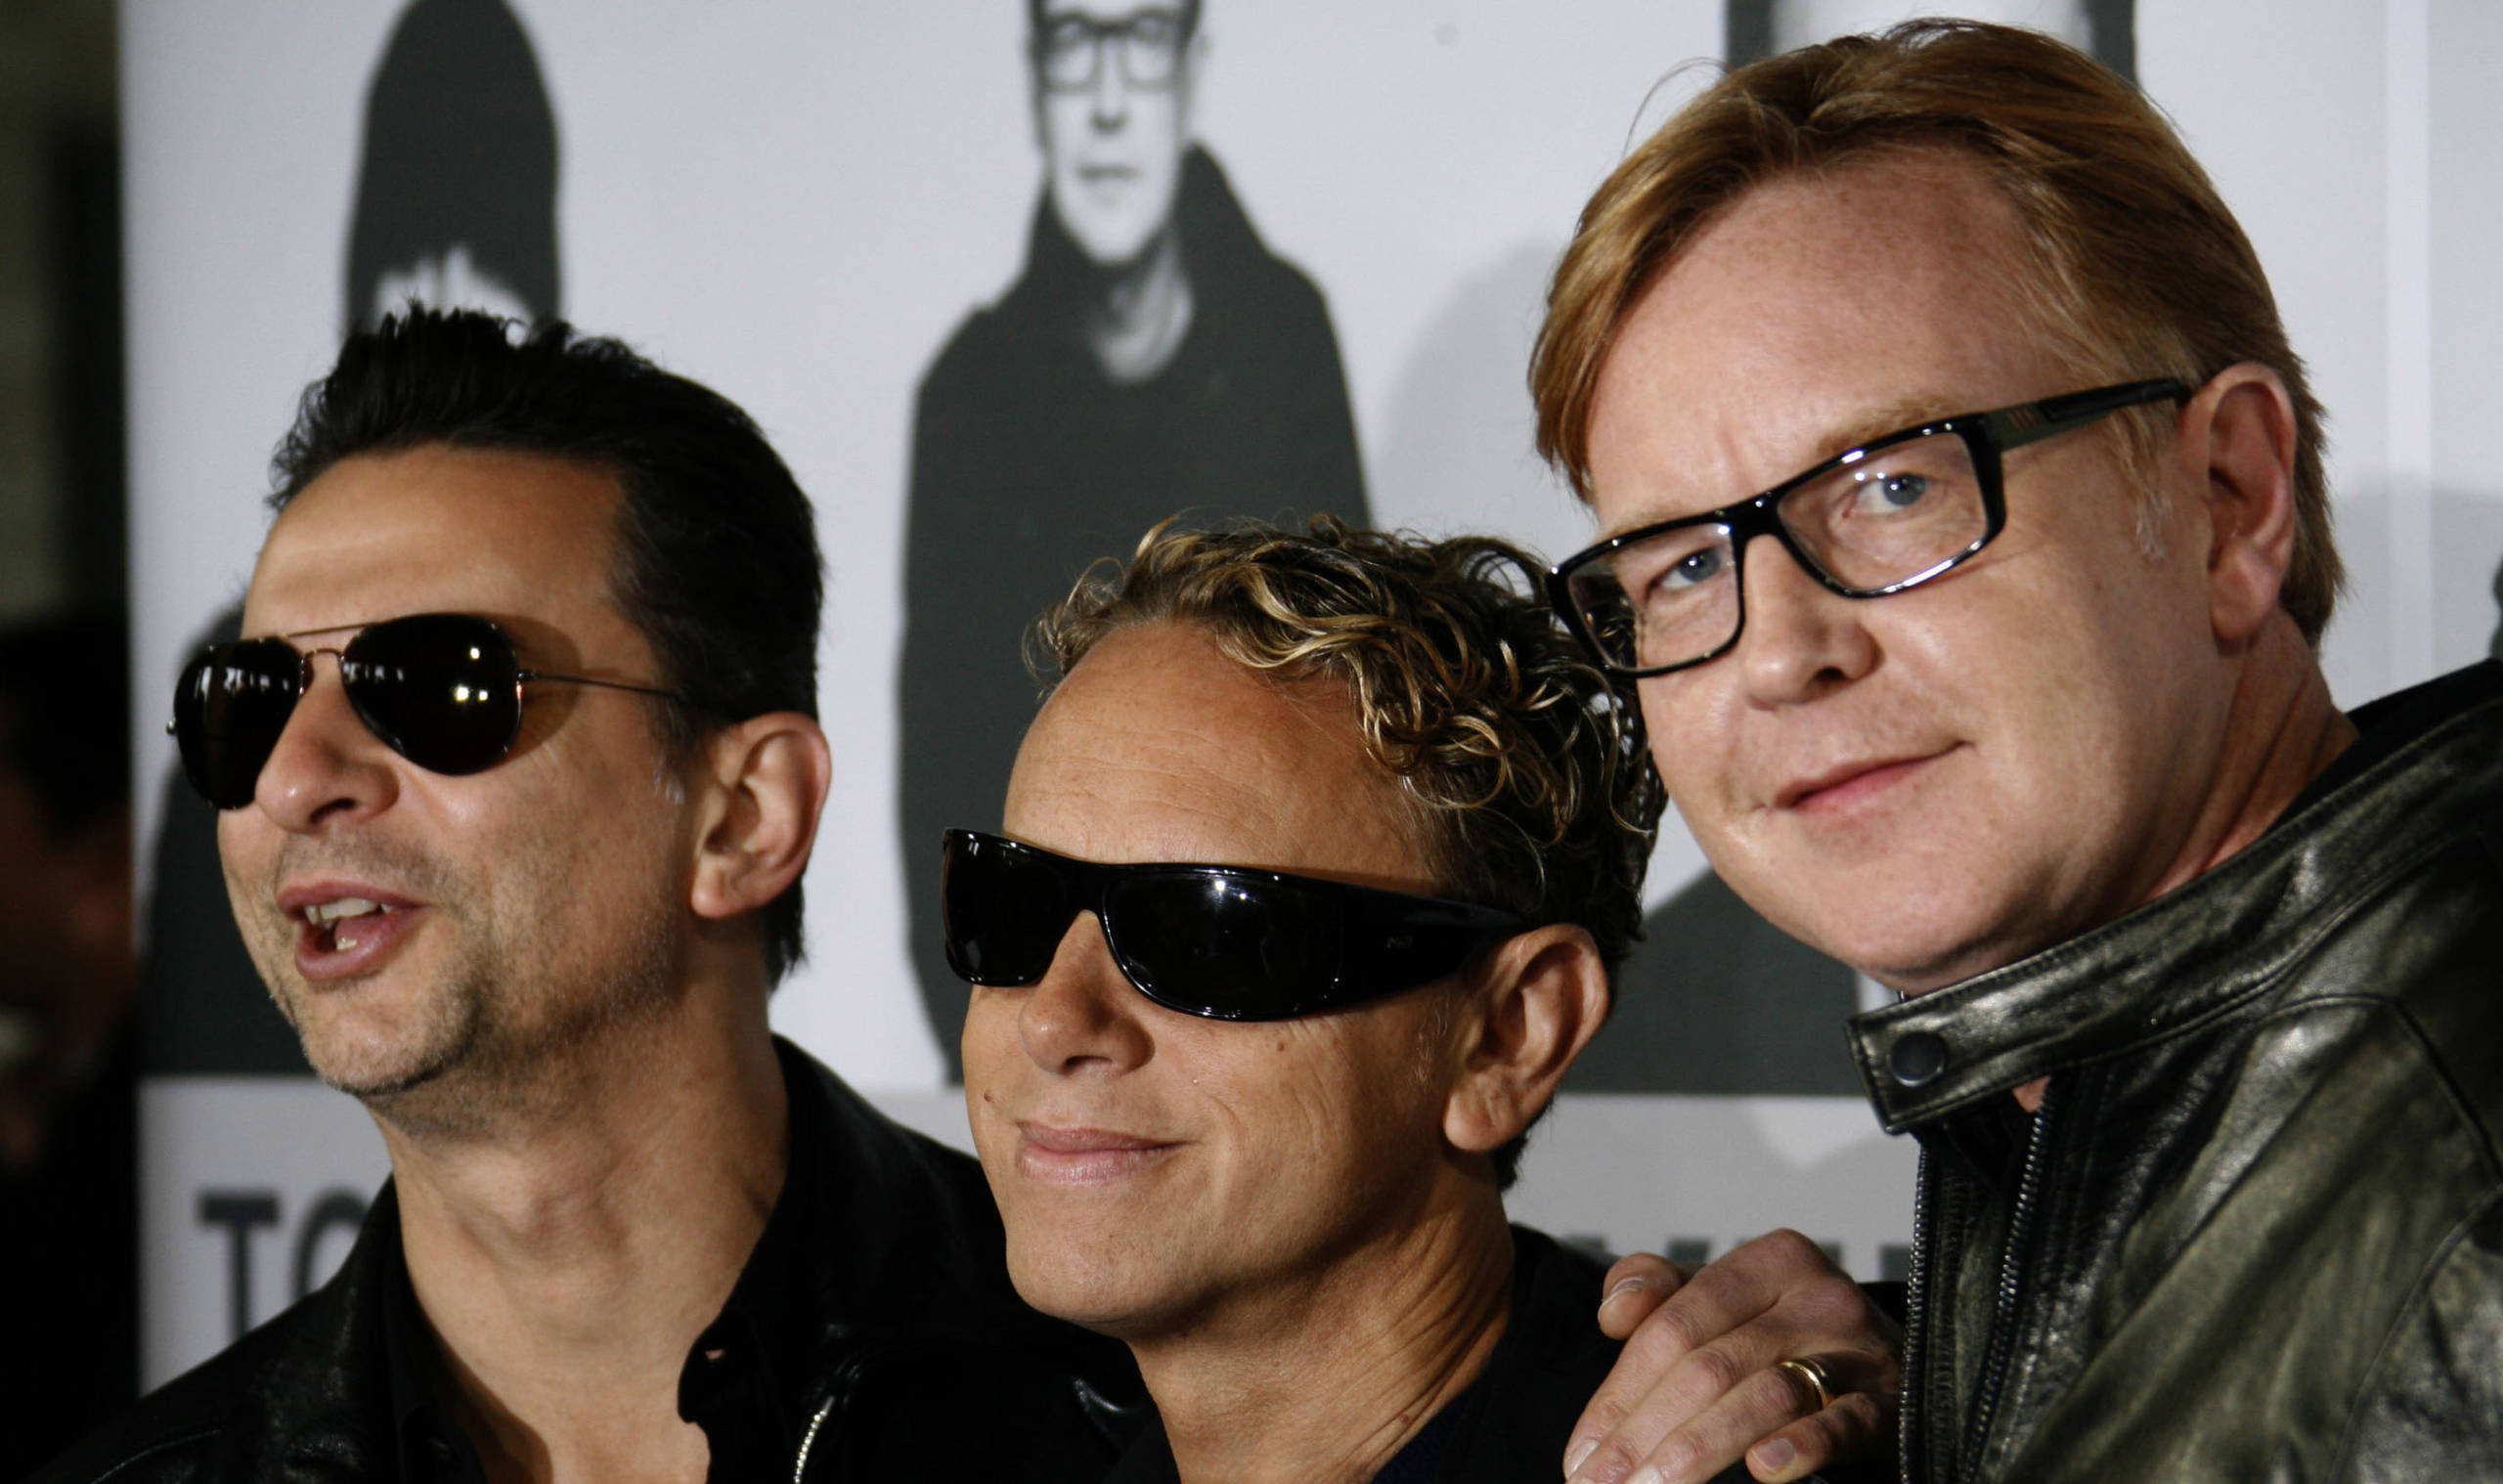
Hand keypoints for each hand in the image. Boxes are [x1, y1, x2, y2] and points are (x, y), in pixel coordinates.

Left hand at [1561, 1230, 1899, 1483]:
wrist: (1898, 1375)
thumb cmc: (1792, 1341)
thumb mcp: (1725, 1304)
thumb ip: (1660, 1295)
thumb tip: (1614, 1311)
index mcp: (1768, 1263)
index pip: (1673, 1326)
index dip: (1619, 1393)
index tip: (1582, 1452)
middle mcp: (1816, 1297)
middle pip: (1708, 1365)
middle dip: (1643, 1433)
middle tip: (1599, 1483)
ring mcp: (1860, 1350)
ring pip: (1763, 1395)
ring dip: (1696, 1450)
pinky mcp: (1892, 1406)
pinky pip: (1841, 1423)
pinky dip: (1799, 1446)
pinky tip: (1761, 1468)